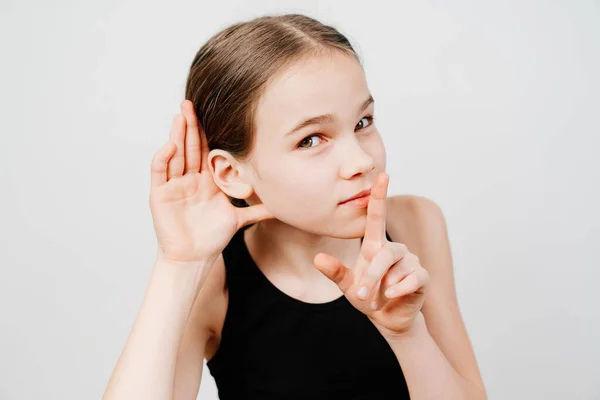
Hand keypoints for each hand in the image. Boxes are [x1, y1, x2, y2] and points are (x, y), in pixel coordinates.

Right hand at [149, 100, 273, 263]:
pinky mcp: (160, 195)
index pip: (205, 151)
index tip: (211, 112)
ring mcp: (174, 185)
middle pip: (189, 147)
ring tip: (180, 115)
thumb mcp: (239, 219)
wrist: (194, 258)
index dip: (206, 132)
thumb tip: (282, 205)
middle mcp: (189, 179)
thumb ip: (258, 210)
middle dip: (189, 125)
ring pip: (175, 155)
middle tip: (190, 103)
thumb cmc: (213, 238)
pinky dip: (163, 158)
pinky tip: (170, 145)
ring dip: (176, 135)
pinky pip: (160, 172)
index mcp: (207, 181)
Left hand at [313, 173, 429, 338]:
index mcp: (374, 246)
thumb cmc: (367, 297)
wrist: (387, 319)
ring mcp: (410, 261)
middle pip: (384, 254)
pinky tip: (392, 296)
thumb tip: (318, 258)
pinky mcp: (422, 276)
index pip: (377, 216)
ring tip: (376, 300)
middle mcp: (393, 250)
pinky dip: (400, 290)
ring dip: (382, 287)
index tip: (382, 174)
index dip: (379, 196)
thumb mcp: (347, 285)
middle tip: (361, 296)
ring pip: (396, 268)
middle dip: (371, 277)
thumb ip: (335, 271)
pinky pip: (413, 278)